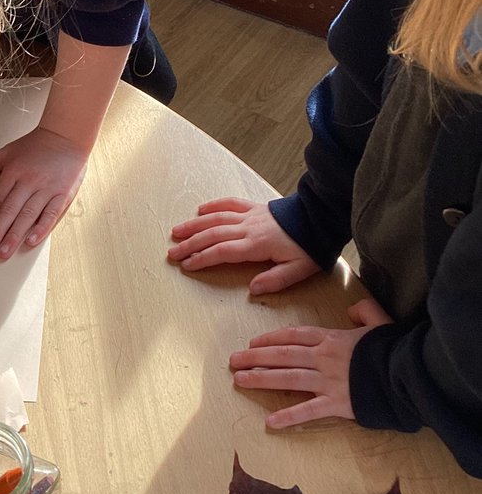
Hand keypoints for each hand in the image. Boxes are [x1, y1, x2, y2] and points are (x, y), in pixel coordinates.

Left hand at [0, 126, 87, 259]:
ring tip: (4, 252)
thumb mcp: (4, 153)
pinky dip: (42, 227)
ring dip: (15, 235)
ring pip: (28, 215)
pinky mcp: (63, 193)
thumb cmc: (35, 146)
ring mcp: (47, 188)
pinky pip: (52, 213)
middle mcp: (29, 181)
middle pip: (10, 211)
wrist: (66, 135)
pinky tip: (32, 241)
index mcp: (13, 173)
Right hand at [169, 198, 320, 293]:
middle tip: (172, 252)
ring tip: (176, 232)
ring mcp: (250, 215)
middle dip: (190, 244)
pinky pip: (230, 203)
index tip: (187, 265)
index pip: (222, 251)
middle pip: (212, 234)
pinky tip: (201, 209)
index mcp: (257, 244)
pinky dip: (214, 205)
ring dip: (195, 225)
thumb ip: (275, 280)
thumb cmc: (311, 246)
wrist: (321, 217)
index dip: (202, 258)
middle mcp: (249, 227)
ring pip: (216, 218)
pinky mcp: (255, 207)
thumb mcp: (299, 270)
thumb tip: (252, 289)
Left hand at [229, 297, 392, 428]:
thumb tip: (353, 309)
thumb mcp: (380, 323)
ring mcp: (329, 380)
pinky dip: (289, 416)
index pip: (293, 336)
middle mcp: (324, 357)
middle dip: (255, 357)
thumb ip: (365, 312)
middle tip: (233, 361)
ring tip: (239, 380)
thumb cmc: (394, 350)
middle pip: (283, 355)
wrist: (408, 373)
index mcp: (332, 338)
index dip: (271, 339)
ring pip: (288, 377)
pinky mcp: (337, 403)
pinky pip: (308, 410)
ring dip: (261, 379)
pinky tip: (270, 422)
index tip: (253, 342)